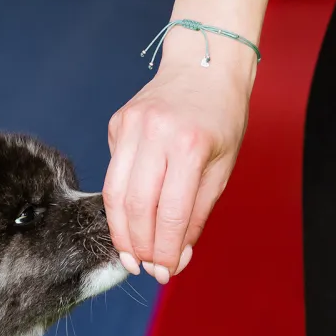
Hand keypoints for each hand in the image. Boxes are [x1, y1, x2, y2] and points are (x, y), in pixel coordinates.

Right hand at [103, 35, 253, 283]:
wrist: (205, 63)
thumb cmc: (221, 117)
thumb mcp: (222, 167)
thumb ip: (198, 213)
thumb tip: (178, 257)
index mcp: (191, 145)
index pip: (172, 212)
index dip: (166, 249)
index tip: (165, 272)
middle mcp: (157, 133)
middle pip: (137, 206)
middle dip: (140, 245)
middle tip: (144, 267)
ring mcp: (131, 127)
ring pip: (114, 194)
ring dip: (121, 231)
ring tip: (129, 254)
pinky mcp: (117, 125)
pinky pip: (113, 173)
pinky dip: (121, 201)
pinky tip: (131, 214)